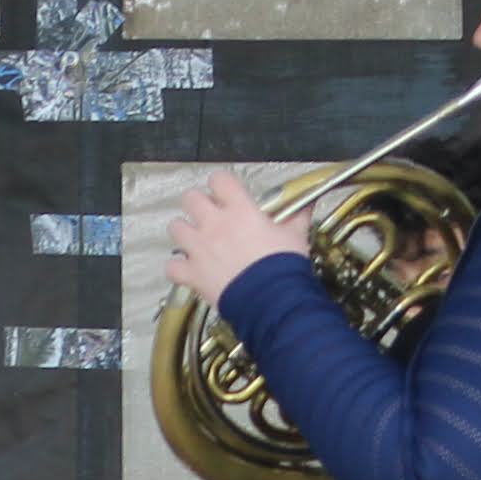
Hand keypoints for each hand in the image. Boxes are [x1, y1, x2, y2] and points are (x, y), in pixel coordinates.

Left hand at [165, 171, 310, 305]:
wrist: (272, 299)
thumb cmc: (283, 266)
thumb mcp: (296, 235)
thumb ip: (297, 216)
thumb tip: (308, 203)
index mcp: (240, 210)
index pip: (219, 180)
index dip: (220, 184)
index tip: (225, 193)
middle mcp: (215, 224)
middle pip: (190, 198)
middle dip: (197, 205)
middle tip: (209, 216)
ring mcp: (199, 248)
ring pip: (176, 228)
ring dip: (184, 233)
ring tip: (196, 240)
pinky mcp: (192, 273)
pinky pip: (172, 267)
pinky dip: (178, 269)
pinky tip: (189, 270)